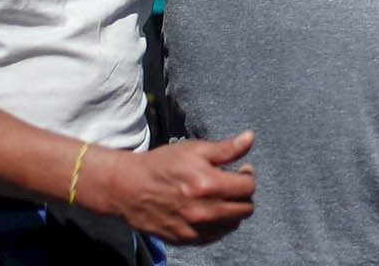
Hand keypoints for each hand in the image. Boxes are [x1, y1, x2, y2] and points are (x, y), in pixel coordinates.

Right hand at [81, 130, 256, 244]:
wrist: (128, 188)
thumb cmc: (161, 165)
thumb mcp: (194, 149)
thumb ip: (226, 149)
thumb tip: (250, 138)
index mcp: (209, 185)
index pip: (249, 187)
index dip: (248, 175)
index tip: (241, 170)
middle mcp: (205, 211)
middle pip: (245, 209)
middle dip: (243, 194)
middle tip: (232, 184)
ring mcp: (194, 228)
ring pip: (233, 224)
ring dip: (232, 210)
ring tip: (220, 197)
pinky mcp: (185, 239)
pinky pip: (215, 236)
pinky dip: (217, 224)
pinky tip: (208, 210)